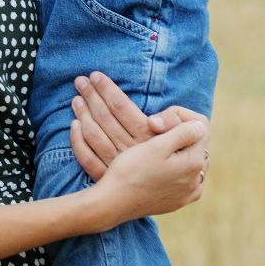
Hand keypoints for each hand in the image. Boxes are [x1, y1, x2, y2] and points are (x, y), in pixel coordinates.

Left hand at [70, 72, 207, 179]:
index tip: (96, 76)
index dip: (107, 89)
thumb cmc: (184, 154)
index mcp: (150, 138)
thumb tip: (152, 122)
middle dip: (90, 95)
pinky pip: (87, 159)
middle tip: (80, 81)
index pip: (121, 107)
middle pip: (104, 118)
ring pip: (93, 135)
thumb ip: (175, 120)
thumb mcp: (190, 134)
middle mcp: (132, 151)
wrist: (179, 189)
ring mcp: (119, 166)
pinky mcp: (111, 178)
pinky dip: (78, 141)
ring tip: (76, 98)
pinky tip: (74, 126)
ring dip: (82, 114)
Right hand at [90, 118, 208, 228]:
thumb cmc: (131, 171)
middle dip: (179, 135)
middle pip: (196, 145)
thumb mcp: (157, 145)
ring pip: (190, 162)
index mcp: (195, 162)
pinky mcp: (177, 202)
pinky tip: (158, 170)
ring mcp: (188, 194)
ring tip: (154, 152)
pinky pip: (184, 180)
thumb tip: (199, 127)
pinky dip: (175, 171)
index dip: (178, 119)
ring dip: (177, 153)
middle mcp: (197, 180)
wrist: (113, 203)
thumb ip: (183, 133)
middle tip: (152, 136)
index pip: (199, 128)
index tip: (155, 124)